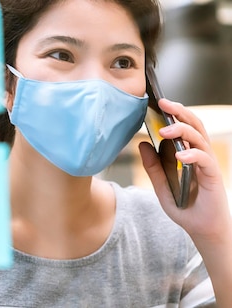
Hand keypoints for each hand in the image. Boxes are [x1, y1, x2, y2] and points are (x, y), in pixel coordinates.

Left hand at [138, 98, 230, 241]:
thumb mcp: (161, 185)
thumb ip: (152, 165)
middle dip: (180, 112)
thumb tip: (141, 144)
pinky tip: (181, 155)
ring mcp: (208, 165)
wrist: (201, 229)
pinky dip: (193, 155)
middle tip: (164, 104)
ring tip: (165, 131)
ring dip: (183, 131)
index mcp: (188, 153)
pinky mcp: (213, 177)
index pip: (184, 127)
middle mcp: (200, 155)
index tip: (158, 103)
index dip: (174, 113)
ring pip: (200, 139)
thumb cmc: (185, 206)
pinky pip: (205, 161)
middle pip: (195, 126)